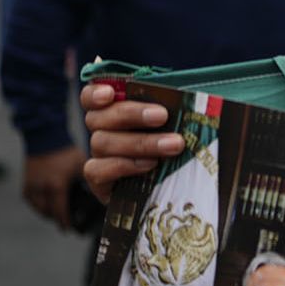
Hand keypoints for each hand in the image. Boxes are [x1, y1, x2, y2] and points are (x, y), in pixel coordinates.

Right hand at [23, 146, 86, 229]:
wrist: (45, 138)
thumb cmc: (66, 153)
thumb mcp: (82, 168)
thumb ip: (88, 183)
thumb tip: (100, 196)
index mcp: (56, 186)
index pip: (59, 212)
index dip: (65, 223)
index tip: (69, 230)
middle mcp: (40, 189)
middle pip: (48, 213)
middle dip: (57, 219)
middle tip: (66, 224)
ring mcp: (31, 187)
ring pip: (38, 209)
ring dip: (48, 213)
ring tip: (59, 214)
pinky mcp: (25, 183)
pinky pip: (32, 201)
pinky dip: (40, 205)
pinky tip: (49, 204)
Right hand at [80, 83, 179, 204]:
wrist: (169, 192)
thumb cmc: (173, 148)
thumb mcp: (174, 127)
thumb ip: (173, 112)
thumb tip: (193, 100)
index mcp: (112, 112)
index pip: (91, 98)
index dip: (95, 93)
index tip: (110, 92)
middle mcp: (101, 132)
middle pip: (99, 117)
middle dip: (131, 114)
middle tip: (162, 116)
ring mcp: (98, 156)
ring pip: (102, 142)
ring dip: (140, 142)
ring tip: (173, 145)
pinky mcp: (98, 181)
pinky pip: (98, 170)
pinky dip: (124, 166)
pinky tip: (149, 165)